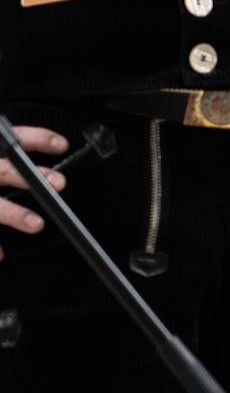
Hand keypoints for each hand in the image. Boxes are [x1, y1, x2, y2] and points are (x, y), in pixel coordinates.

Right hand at [0, 126, 67, 256]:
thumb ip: (4, 161)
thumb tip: (37, 161)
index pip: (12, 139)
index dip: (37, 138)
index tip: (61, 145)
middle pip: (5, 170)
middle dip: (31, 177)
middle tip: (57, 183)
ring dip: (14, 214)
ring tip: (36, 224)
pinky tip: (0, 254)